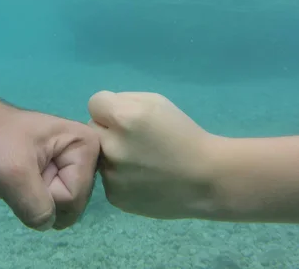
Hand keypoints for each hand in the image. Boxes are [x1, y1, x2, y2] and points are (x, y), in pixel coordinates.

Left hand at [0, 104, 99, 230]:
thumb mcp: (12, 173)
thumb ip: (35, 205)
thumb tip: (46, 224)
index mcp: (88, 145)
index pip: (73, 196)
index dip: (45, 192)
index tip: (25, 169)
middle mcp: (90, 157)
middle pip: (73, 206)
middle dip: (42, 199)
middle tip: (23, 174)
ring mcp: (76, 169)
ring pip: (64, 211)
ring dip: (37, 202)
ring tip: (23, 177)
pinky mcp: (63, 177)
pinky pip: (55, 208)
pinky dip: (34, 202)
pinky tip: (26, 181)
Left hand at [88, 91, 219, 219]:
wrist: (206, 178)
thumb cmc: (183, 135)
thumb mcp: (157, 102)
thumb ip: (123, 101)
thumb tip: (102, 111)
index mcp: (123, 118)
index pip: (94, 103)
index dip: (109, 108)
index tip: (125, 117)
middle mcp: (111, 146)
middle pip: (92, 129)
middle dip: (107, 131)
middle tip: (133, 140)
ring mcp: (110, 175)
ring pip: (98, 156)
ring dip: (111, 155)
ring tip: (140, 162)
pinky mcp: (114, 197)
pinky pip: (107, 179)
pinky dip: (120, 177)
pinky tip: (142, 179)